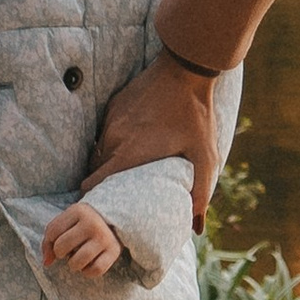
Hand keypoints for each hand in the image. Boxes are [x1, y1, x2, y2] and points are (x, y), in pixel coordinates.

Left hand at [41, 202, 123, 277]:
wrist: (113, 220)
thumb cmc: (82, 224)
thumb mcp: (66, 222)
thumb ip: (49, 239)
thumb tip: (46, 263)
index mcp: (79, 211)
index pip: (53, 232)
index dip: (50, 242)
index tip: (58, 241)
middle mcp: (93, 223)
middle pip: (61, 247)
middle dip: (60, 253)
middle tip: (69, 250)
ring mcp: (104, 238)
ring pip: (77, 262)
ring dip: (73, 264)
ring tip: (78, 257)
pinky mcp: (114, 251)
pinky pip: (95, 270)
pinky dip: (88, 272)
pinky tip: (88, 264)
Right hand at [83, 50, 225, 226]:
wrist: (185, 70)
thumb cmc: (196, 115)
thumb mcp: (204, 157)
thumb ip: (199, 194)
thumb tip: (197, 228)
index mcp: (130, 154)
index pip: (95, 183)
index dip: (95, 198)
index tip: (101, 209)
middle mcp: (114, 139)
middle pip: (95, 170)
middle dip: (101, 184)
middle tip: (115, 197)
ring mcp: (111, 121)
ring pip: (99, 151)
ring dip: (107, 163)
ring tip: (122, 174)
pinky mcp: (113, 106)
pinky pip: (105, 132)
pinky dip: (113, 143)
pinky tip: (130, 145)